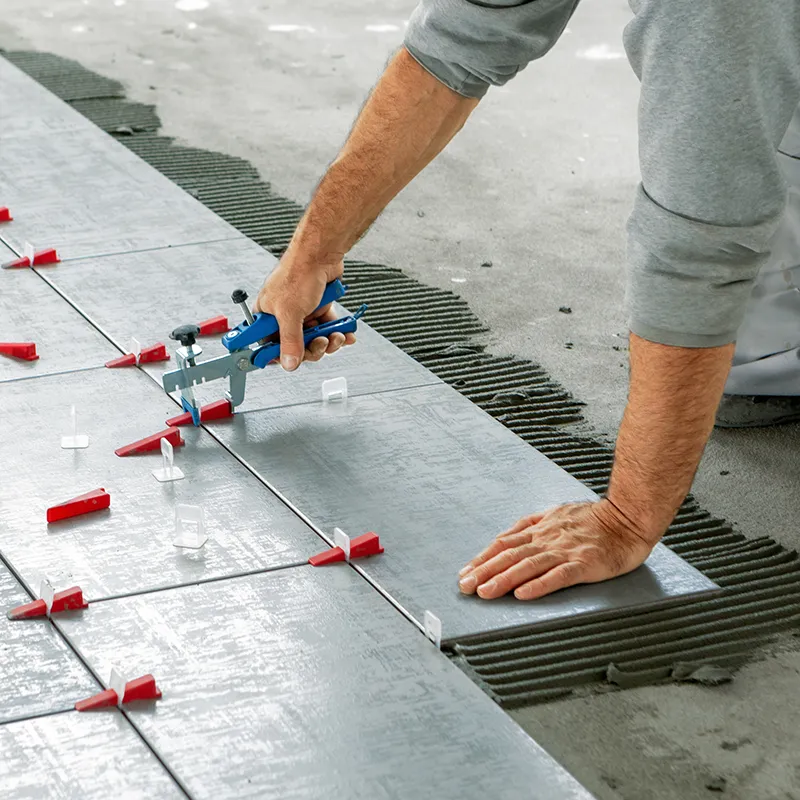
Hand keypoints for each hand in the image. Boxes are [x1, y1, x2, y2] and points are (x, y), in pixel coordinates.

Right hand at [253, 256, 355, 371]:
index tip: (290, 362)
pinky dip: (337, 332)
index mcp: (266, 316)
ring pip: (314, 339)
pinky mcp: (318, 309)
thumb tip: (289, 363)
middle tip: (320, 343)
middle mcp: (282, 315)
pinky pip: (327, 328)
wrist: (321, 254)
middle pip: (295, 346)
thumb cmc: (298, 274)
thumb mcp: (290, 313)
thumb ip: (290, 341)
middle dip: (312, 348)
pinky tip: (345, 334)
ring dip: (328, 341)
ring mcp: (302, 313)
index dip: (278, 356)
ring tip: (335, 336)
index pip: (267, 345)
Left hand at [457, 500, 654, 600]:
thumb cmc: (595, 519)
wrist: (628, 518)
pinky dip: (539, 585)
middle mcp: (548, 538)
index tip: (465, 572)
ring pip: (528, 565)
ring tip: (485, 592)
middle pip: (510, 555)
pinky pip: (558, 576)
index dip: (483, 558)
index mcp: (541, 527)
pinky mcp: (584, 563)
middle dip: (484, 571)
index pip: (504, 543)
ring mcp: (566, 550)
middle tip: (465, 586)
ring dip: (503, 579)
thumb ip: (534, 525)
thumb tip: (509, 536)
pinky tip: (523, 594)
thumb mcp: (557, 514)